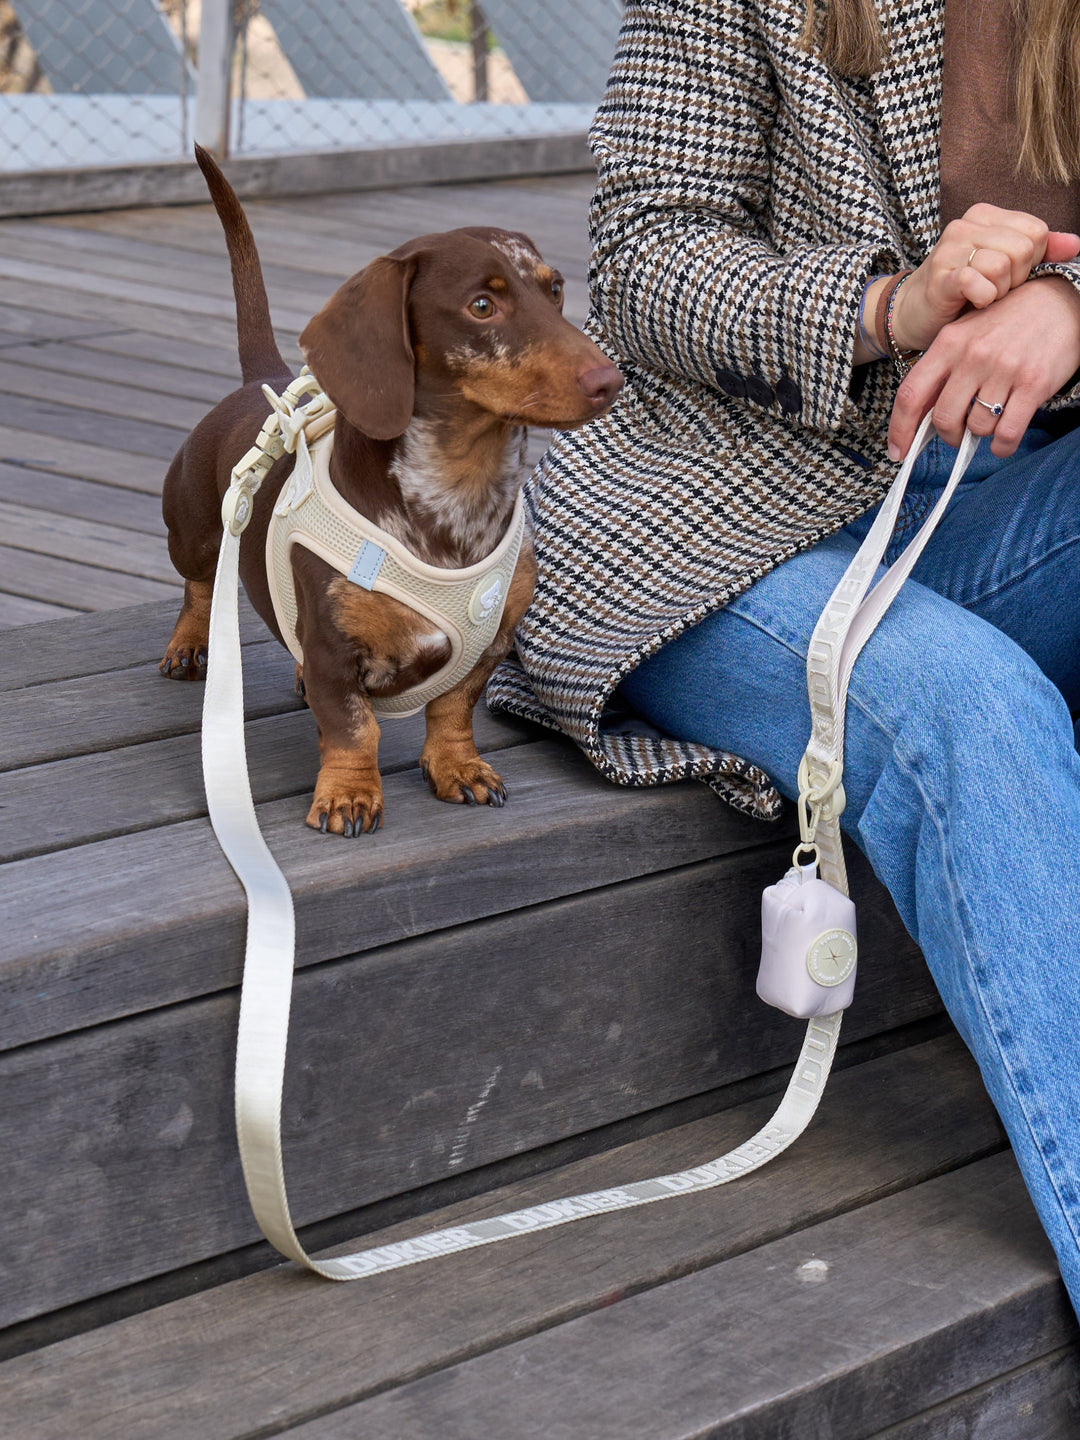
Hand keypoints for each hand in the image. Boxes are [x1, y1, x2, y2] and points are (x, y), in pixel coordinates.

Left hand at [888, 277, 1079, 459]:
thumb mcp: (967, 335)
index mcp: (949, 342)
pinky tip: (1004, 439)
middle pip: (943, 419)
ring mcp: (1004, 369)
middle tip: (960, 432)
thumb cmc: (1009, 322)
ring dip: (981, 434)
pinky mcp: (1033, 383)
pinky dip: (1002, 445)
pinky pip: (1007, 434)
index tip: (898, 452)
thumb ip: (941, 371)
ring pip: (977, 428)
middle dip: (949, 435)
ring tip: (992, 418)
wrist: (1062, 300)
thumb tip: (918, 418)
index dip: (899, 429)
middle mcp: (973, 355)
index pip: (911, 394)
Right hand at [889, 205, 1079, 354]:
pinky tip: (972, 303)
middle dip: (1016, 278)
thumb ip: (1040, 252)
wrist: (913, 313)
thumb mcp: (1005, 266)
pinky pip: (979, 284)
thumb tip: (1076, 244)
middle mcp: (966, 225)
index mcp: (985, 215)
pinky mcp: (940, 276)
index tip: (1009, 275)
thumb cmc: (964, 291)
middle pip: (1023, 248)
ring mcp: (950, 249)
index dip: (1032, 260)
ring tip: (982, 296)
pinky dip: (983, 300)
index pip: (1037, 231)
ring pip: (1003, 266)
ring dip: (998, 292)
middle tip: (994, 288)